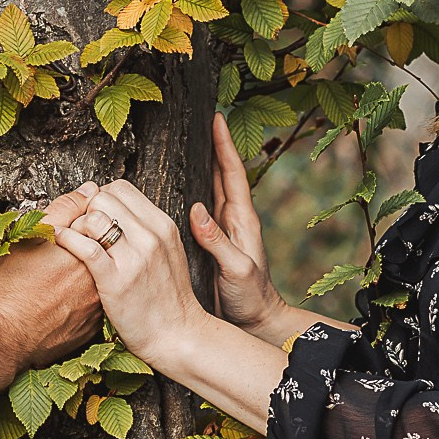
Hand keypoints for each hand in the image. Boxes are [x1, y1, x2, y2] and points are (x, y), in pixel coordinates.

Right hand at [0, 185, 102, 368]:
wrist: (1, 336)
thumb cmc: (9, 285)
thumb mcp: (28, 235)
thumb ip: (65, 209)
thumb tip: (90, 190)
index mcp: (86, 253)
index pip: (95, 225)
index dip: (73, 225)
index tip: (56, 236)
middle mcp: (98, 279)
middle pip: (97, 252)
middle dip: (80, 250)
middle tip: (51, 262)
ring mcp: (96, 307)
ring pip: (93, 280)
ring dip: (78, 277)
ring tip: (51, 283)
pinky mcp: (90, 329)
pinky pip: (89, 307)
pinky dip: (77, 302)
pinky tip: (56, 303)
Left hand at [53, 179, 210, 373]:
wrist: (178, 336)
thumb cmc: (168, 298)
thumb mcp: (169, 253)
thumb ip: (148, 229)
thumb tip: (121, 210)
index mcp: (162, 226)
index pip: (122, 188)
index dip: (101, 196)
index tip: (94, 213)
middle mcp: (150, 237)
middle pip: (104, 197)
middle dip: (86, 208)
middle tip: (80, 227)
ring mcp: (134, 259)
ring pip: (93, 217)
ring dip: (77, 224)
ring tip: (74, 239)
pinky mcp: (116, 281)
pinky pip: (85, 247)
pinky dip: (67, 239)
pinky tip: (60, 242)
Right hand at [188, 111, 288, 337]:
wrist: (256, 320)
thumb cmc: (251, 297)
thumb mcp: (236, 270)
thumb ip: (217, 242)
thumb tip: (197, 210)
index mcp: (242, 220)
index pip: (232, 173)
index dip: (224, 146)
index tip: (217, 119)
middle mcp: (233, 219)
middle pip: (221, 174)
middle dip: (213, 146)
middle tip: (201, 119)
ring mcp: (223, 230)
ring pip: (211, 188)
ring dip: (204, 164)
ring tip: (191, 142)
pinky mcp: (212, 242)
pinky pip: (201, 208)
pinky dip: (193, 190)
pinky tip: (181, 185)